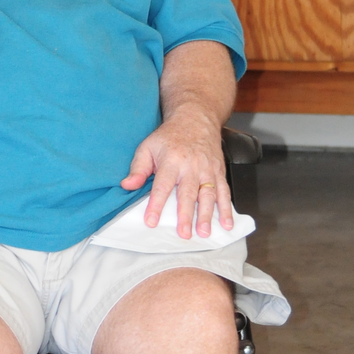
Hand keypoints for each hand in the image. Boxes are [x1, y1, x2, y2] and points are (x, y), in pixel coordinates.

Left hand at [120, 105, 231, 239]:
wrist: (195, 119)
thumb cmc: (169, 136)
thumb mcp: (148, 146)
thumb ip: (138, 168)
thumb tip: (127, 186)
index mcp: (171, 161)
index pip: (162, 186)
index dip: (156, 204)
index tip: (151, 221)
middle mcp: (191, 166)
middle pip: (188, 193)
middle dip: (186, 215)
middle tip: (183, 234)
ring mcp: (207, 169)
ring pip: (208, 194)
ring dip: (207, 215)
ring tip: (204, 233)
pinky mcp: (219, 172)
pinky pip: (224, 192)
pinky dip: (227, 209)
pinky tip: (227, 225)